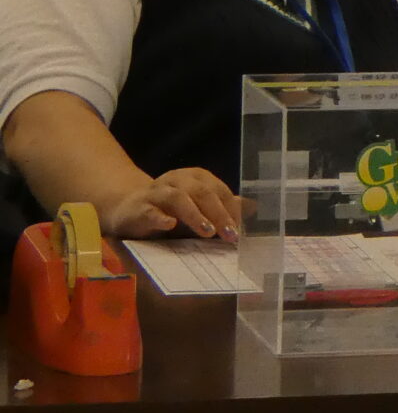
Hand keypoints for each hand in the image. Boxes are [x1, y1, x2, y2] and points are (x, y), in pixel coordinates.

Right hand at [100, 167, 242, 241]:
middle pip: (202, 192)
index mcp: (196, 178)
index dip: (231, 209)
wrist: (128, 210)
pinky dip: (160, 217)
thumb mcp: (200, 210)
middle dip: (219, 213)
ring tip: (207, 231)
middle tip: (230, 234)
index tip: (240, 229)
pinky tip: (169, 225)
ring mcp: (157, 192)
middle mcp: (178, 180)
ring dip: (194, 214)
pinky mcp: (138, 207)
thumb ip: (223, 208)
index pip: (219, 191)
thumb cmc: (171, 211)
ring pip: (178, 197)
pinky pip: (150, 210)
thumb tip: (254, 207)